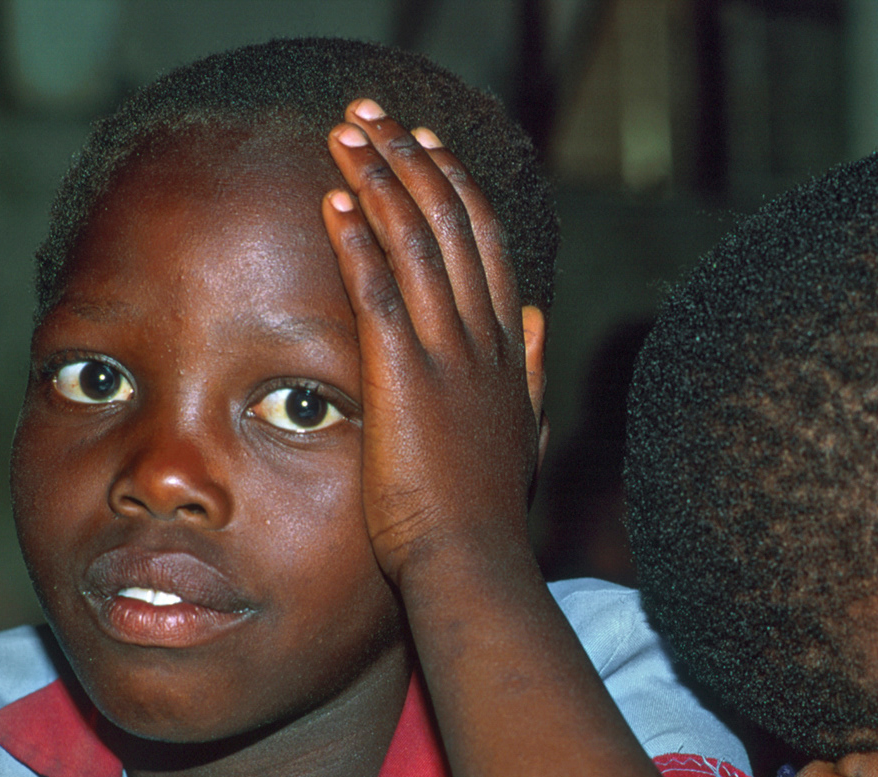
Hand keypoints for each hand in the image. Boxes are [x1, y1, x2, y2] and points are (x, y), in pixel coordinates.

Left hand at [322, 99, 540, 584]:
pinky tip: (334, 200)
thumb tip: (543, 320)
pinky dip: (357, 239)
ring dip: (378, 179)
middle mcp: (486, 340)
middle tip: (377, 115)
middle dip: (413, 160)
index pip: (488, 246)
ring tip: (346, 134)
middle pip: (455, 224)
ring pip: (418, 241)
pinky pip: (381, 289)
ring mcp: (449, 355)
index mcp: (510, 351)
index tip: (429, 148)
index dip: (459, 188)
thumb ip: (531, 373)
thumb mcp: (524, 433)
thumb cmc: (490, 512)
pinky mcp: (406, 377)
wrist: (474, 562)